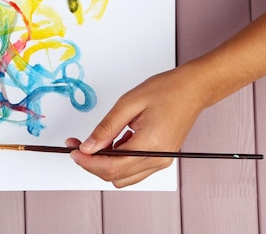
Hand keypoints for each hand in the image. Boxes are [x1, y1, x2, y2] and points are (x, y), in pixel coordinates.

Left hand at [66, 66, 203, 186]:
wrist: (193, 89)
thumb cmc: (166, 90)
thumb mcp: (128, 103)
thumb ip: (106, 128)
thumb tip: (88, 146)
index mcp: (151, 144)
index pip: (111, 166)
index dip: (88, 161)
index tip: (73, 150)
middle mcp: (158, 159)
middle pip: (115, 176)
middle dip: (92, 163)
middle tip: (78, 145)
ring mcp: (162, 161)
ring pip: (123, 177)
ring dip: (105, 164)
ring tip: (97, 142)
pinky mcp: (162, 158)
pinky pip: (133, 169)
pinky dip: (118, 161)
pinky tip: (115, 141)